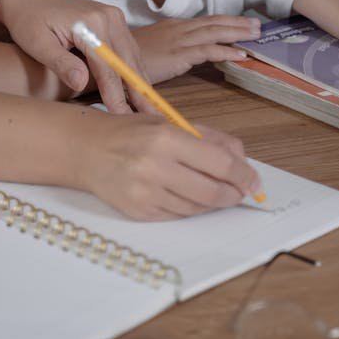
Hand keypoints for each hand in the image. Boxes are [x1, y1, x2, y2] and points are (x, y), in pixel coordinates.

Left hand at [0, 0, 155, 114]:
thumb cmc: (28, 22)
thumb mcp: (37, 44)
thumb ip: (61, 63)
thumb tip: (80, 83)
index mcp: (92, 23)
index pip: (108, 68)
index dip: (116, 96)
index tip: (123, 118)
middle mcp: (109, 17)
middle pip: (128, 62)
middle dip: (140, 93)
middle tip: (155, 119)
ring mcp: (114, 17)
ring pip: (133, 56)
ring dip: (141, 83)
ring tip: (151, 109)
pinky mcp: (113, 20)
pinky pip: (128, 49)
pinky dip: (134, 70)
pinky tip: (138, 89)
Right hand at [79, 111, 259, 219]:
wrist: (85, 150)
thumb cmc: (130, 133)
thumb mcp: (169, 123)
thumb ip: (209, 139)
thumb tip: (242, 159)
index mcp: (165, 137)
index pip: (220, 164)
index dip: (244, 176)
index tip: (253, 181)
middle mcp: (154, 166)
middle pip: (212, 192)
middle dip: (233, 194)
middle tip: (240, 192)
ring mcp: (144, 192)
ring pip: (196, 207)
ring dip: (213, 202)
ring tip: (215, 191)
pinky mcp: (138, 211)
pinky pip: (177, 216)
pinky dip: (190, 208)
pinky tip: (188, 196)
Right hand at [133, 15, 260, 83]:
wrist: (108, 61)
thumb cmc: (123, 59)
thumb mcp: (148, 50)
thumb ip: (165, 51)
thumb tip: (178, 56)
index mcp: (172, 27)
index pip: (204, 21)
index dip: (225, 21)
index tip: (242, 22)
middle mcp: (178, 29)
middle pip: (213, 22)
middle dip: (237, 23)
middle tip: (258, 25)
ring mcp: (179, 40)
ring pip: (215, 32)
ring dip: (238, 32)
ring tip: (256, 34)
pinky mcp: (178, 54)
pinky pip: (208, 50)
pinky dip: (227, 51)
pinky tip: (242, 54)